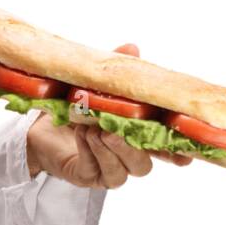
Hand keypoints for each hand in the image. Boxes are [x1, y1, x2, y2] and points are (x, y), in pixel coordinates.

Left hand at [24, 43, 192, 186]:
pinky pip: (93, 170)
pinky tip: (82, 134)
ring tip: (92, 127)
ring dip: (106, 149)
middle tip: (112, 130)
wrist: (41, 124)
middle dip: (130, 149)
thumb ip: (118, 71)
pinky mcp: (86, 176)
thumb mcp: (98, 85)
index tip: (184, 154)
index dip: (176, 153)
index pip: (164, 150)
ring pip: (119, 172)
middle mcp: (125, 158)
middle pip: (143, 166)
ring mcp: (106, 171)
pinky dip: (89, 151)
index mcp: (137, 138)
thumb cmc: (76, 106)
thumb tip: (132, 48)